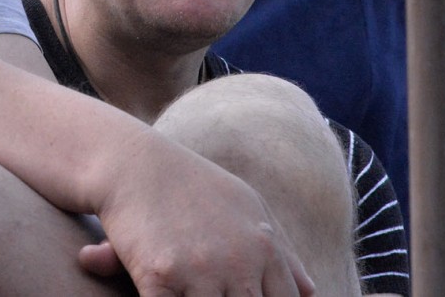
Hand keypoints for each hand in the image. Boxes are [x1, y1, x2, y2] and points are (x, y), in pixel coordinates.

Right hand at [91, 133, 313, 295]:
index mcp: (263, 247)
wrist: (133, 163)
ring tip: (193, 291)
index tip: (242, 295)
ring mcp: (199, 271)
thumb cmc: (192, 185)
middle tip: (217, 292)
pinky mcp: (159, 276)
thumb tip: (311, 292)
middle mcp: (238, 261)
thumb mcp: (248, 207)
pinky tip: (165, 295)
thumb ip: (282, 252)